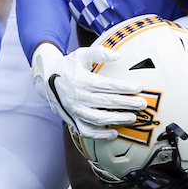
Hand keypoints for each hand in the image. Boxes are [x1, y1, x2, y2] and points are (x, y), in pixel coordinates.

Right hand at [30, 42, 145, 139]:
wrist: (45, 79)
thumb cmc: (68, 66)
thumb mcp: (81, 54)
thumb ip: (99, 53)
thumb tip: (117, 55)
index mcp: (80, 80)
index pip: (106, 85)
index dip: (124, 87)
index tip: (138, 88)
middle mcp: (76, 96)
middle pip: (105, 102)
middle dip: (126, 103)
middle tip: (142, 104)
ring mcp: (73, 110)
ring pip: (97, 118)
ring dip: (116, 119)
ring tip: (132, 118)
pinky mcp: (71, 119)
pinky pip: (85, 131)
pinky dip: (99, 135)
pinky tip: (113, 133)